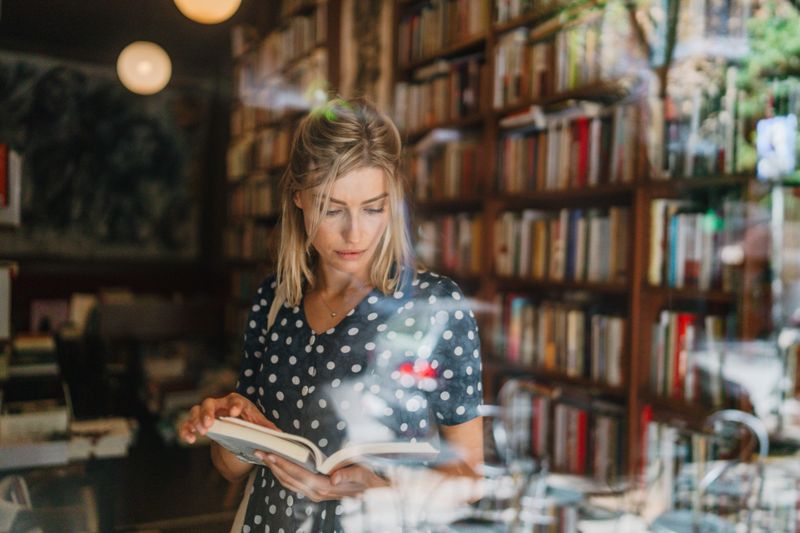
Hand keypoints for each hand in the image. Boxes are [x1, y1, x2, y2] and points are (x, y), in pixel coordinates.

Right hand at [179, 392, 277, 443]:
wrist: (234, 421)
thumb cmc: (247, 419)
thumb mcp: (257, 422)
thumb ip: (266, 428)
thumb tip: (279, 435)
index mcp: (236, 402)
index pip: (235, 400)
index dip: (235, 405)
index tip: (234, 413)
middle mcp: (219, 404)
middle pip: (210, 403)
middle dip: (208, 413)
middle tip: (209, 424)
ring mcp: (207, 412)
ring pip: (196, 410)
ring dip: (196, 420)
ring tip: (200, 432)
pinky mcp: (198, 421)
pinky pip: (188, 423)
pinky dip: (186, 429)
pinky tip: (189, 439)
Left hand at [257, 453, 388, 501]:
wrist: (373, 492)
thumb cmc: (367, 479)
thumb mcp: (361, 474)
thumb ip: (349, 474)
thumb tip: (334, 476)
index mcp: (325, 486)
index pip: (298, 474)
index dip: (283, 464)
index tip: (270, 454)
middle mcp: (317, 492)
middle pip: (289, 479)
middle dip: (273, 465)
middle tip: (259, 452)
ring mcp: (315, 494)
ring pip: (289, 483)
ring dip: (275, 470)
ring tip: (265, 457)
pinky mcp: (315, 492)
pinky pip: (294, 484)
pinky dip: (283, 474)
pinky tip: (278, 466)